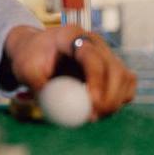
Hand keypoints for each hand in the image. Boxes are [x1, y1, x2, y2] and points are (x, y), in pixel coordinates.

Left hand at [4, 25, 136, 119]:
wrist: (36, 50)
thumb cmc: (31, 59)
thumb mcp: (26, 71)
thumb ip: (40, 87)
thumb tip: (59, 110)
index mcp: (71, 36)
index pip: (91, 57)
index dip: (96, 81)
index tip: (93, 104)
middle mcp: (93, 41)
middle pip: (114, 68)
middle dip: (109, 98)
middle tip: (92, 118)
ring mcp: (105, 53)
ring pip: (125, 77)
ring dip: (115, 101)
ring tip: (93, 117)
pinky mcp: (112, 66)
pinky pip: (127, 84)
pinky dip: (120, 100)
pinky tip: (101, 110)